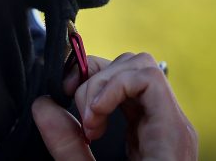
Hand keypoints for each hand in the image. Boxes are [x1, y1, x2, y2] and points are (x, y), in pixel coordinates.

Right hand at [32, 52, 197, 160]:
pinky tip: (90, 123)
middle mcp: (172, 125)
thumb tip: (42, 107)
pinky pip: (128, 95)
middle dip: (98, 83)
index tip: (87, 115)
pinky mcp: (151, 131)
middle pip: (137, 67)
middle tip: (79, 116)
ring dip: (98, 88)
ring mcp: (163, 126)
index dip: (109, 84)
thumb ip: (69, 148)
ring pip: (131, 74)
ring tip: (84, 121)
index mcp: (169, 136)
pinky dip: (103, 99)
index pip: (146, 75)